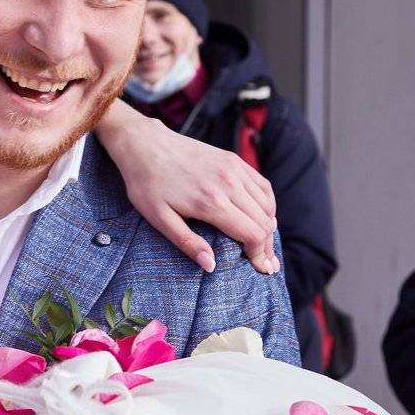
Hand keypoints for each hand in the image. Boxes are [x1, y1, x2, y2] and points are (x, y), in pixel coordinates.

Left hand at [98, 102, 279, 273]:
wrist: (144, 144)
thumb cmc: (146, 184)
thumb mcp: (158, 218)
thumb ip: (187, 243)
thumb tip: (211, 265)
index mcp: (211, 203)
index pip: (252, 234)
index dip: (260, 256)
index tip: (263, 270)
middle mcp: (229, 184)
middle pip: (264, 222)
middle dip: (267, 247)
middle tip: (268, 265)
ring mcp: (234, 169)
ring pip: (267, 205)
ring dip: (269, 227)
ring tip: (264, 245)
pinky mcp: (233, 160)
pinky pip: (263, 186)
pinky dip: (267, 205)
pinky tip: (262, 217)